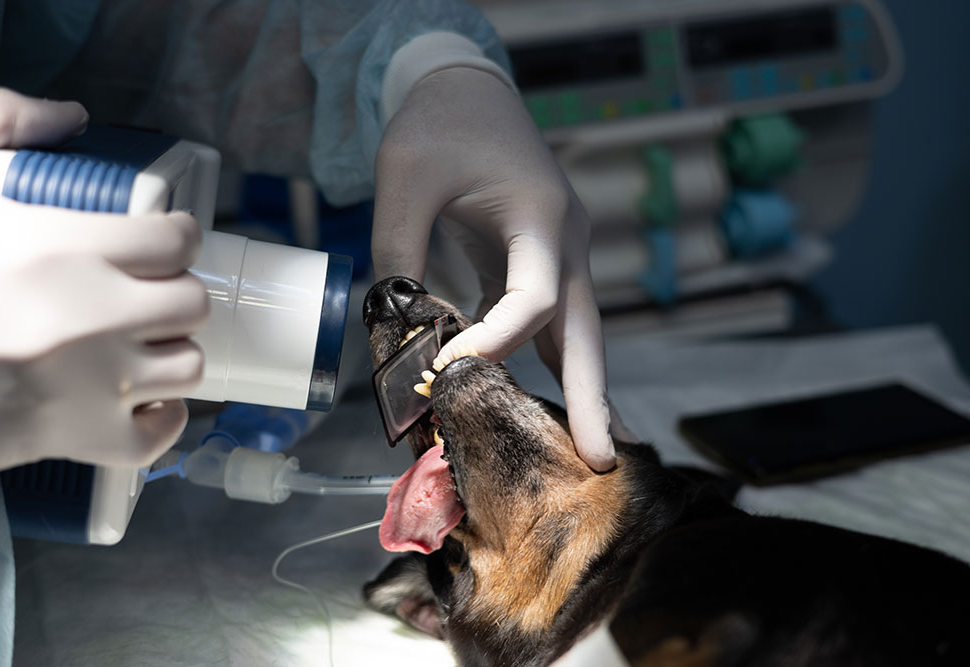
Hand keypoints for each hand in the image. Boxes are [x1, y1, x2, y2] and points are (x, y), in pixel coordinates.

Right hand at [0, 88, 208, 473]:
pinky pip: (159, 435)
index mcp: (65, 248)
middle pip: (192, 303)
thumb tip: (69, 116)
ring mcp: (94, 384)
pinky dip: (158, 419)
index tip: (162, 242)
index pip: (176, 240)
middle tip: (147, 294)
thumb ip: (1, 121)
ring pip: (187, 366)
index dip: (175, 237)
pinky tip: (137, 399)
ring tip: (140, 343)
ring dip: (170, 352)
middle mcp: (93, 316)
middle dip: (175, 294)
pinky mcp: (83, 437)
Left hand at [372, 68, 614, 470]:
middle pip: (586, 331)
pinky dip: (549, 364)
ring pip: (577, 333)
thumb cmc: (437, 125)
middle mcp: (567, 242)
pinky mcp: (540, 262)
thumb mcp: (405, 178)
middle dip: (594, 397)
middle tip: (601, 461)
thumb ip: (398, 252)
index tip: (445, 369)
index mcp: (542, 218)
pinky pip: (550, 323)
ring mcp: (561, 253)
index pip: (532, 299)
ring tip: (594, 451)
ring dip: (584, 390)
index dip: (493, 342)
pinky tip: (549, 404)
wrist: (465, 89)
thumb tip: (395, 331)